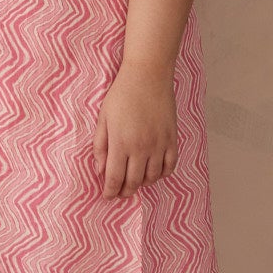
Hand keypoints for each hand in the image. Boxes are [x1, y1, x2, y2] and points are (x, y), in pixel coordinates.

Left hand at [91, 67, 177, 197]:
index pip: (115, 177)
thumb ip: (100, 145)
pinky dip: (162, 174)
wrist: (148, 76)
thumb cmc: (121, 95)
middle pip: (134, 181)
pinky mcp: (172, 139)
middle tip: (119, 193)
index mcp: (121, 142)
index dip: (110, 190)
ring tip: (134, 182)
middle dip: (125, 191)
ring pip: (152, 177)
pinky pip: (170, 166)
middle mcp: (142, 147)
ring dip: (142, 184)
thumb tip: (100, 170)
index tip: (107, 196)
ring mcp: (159, 144)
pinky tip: (153, 173)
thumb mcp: (103, 118)